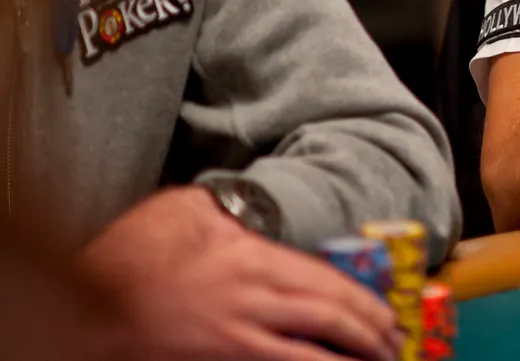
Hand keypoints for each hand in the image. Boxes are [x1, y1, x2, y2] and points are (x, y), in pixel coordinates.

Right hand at [78, 187, 402, 360]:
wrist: (90, 296)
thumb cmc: (136, 252)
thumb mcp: (190, 213)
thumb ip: (228, 215)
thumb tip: (247, 210)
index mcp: (254, 258)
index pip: (328, 281)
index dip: (366, 302)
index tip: (389, 316)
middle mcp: (252, 298)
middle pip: (330, 318)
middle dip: (370, 335)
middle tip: (392, 346)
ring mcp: (234, 335)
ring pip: (309, 354)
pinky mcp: (217, 358)